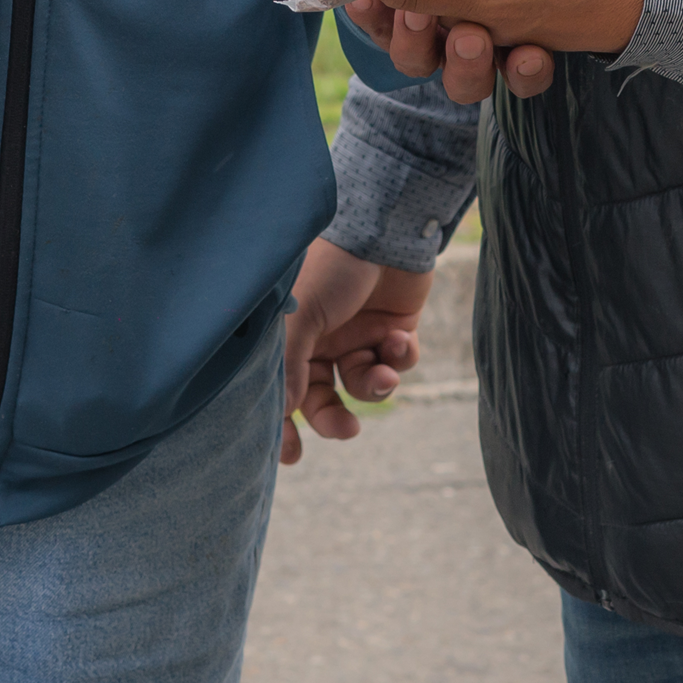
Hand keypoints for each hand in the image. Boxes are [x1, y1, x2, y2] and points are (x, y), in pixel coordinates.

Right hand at [279, 238, 430, 466]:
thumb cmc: (331, 268)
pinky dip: (400, 358)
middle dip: (335, 418)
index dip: (284, 425)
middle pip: (324, 398)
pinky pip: (398, 361)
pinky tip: (398, 339)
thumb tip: (284, 413)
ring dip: (375, 386)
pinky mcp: (395, 328)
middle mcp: (322, 340)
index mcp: (290, 336)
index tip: (289, 456)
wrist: (384, 227)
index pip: (282, 391)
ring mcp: (359, 334)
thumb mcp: (298, 317)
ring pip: (365, 384)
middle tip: (347, 430)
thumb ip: (288, 367)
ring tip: (383, 372)